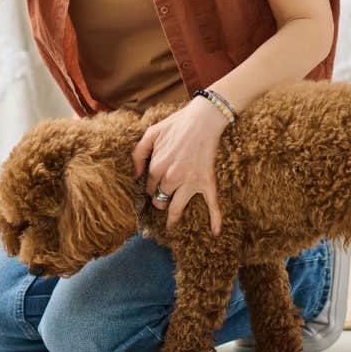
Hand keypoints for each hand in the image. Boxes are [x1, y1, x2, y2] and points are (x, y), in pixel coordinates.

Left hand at [130, 98, 227, 234]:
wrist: (203, 119)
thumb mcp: (151, 134)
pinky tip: (215, 232)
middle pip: (160, 200)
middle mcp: (171, 179)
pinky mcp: (207, 182)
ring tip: (170, 226)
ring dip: (172, 218)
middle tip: (161, 201)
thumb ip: (138, 153)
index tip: (152, 187)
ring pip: (176, 209)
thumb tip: (135, 175)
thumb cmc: (176, 124)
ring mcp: (190, 183)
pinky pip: (212, 204)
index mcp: (156, 168)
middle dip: (159, 201)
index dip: (149, 187)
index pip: (148, 187)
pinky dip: (215, 219)